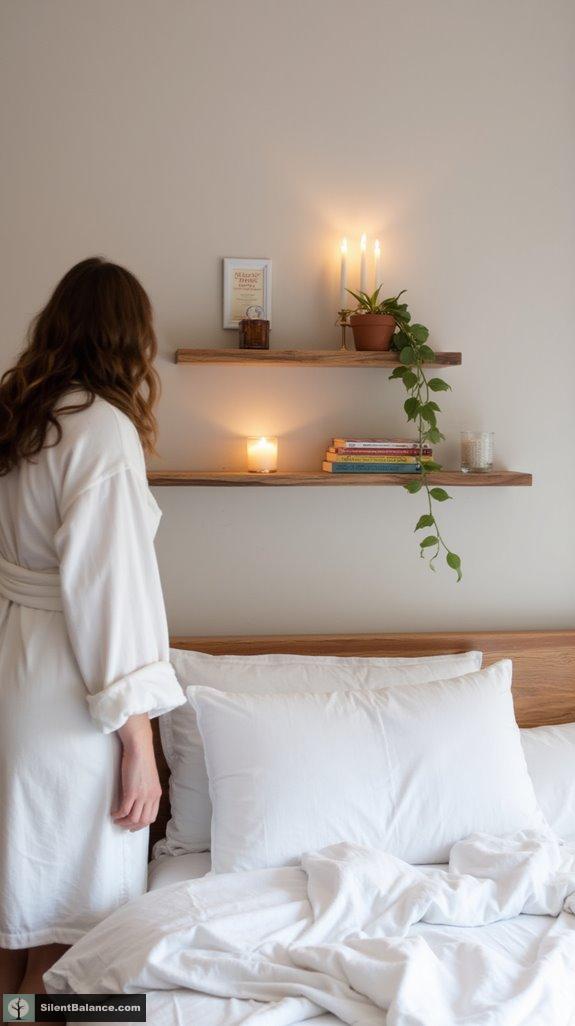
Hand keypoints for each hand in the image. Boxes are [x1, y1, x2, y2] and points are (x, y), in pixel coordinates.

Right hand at [112, 714, 161, 830]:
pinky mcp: (131, 792)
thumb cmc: (142, 761)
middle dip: (132, 826)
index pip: (151, 817)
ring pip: (133, 818)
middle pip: (143, 821)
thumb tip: (138, 800)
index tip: (133, 825)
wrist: (139, 749)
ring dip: (123, 822)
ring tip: (116, 819)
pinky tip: (113, 813)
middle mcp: (151, 797)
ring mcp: (142, 795)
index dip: (142, 824)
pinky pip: (124, 810)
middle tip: (123, 826)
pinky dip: (118, 815)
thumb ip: (146, 790)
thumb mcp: (149, 779)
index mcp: (157, 794)